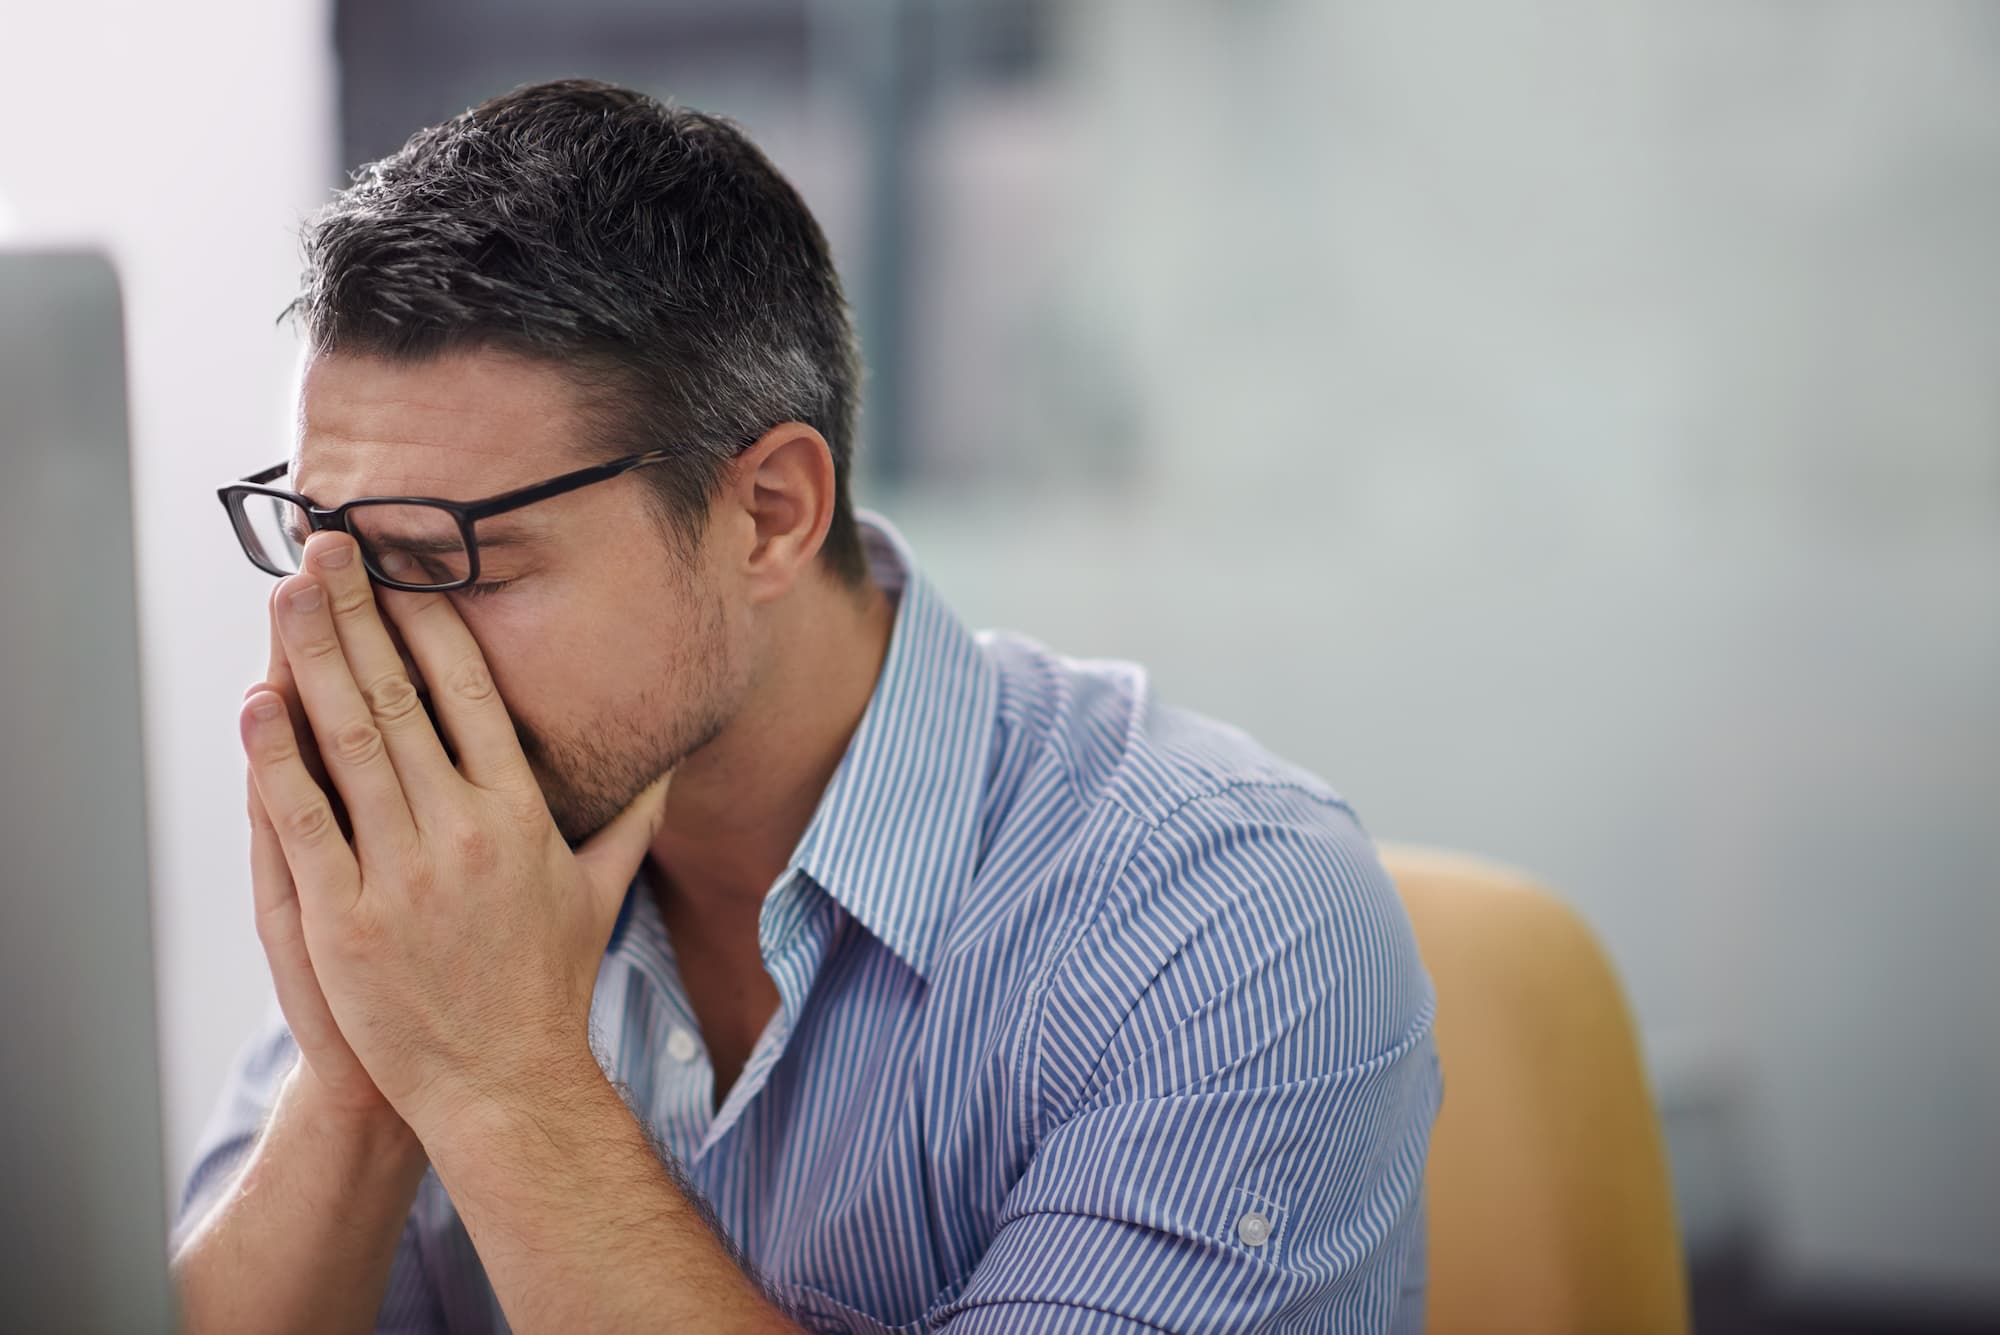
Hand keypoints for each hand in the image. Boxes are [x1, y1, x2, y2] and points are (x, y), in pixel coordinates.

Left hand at [240, 531, 668, 1137]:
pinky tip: (257, 701)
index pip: (472, 693)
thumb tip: (667, 766)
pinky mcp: (345, 917)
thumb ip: (632, 820)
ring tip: (288, 593)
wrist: (504, 1084)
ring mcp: (401, 873)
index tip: (404, 568)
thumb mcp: (601, 894)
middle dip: (361, 612)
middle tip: (330, 547)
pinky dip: (275, 757)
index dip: (432, 622)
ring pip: (349, 740)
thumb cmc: (548, 988)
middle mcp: (464, 830)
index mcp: (521, 814)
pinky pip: (304, 820)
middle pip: (402, 697)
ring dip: (313, 658)